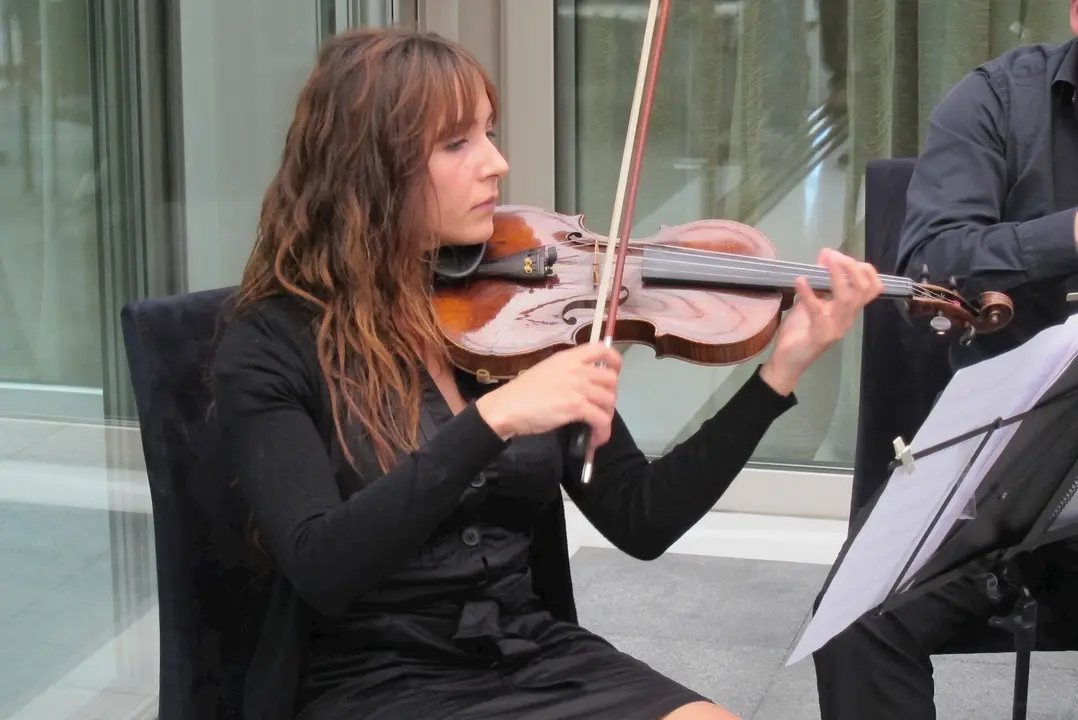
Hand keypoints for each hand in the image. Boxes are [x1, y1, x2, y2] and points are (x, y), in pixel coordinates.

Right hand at [475, 343, 621, 448]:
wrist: (508, 407)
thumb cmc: (523, 391)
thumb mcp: (547, 371)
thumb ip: (567, 372)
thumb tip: (583, 384)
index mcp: (569, 358)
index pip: (602, 349)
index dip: (614, 361)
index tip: (614, 372)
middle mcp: (577, 369)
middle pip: (611, 380)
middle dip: (611, 396)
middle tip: (601, 408)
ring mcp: (578, 387)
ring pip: (609, 400)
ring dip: (607, 416)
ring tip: (598, 426)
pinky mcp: (577, 407)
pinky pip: (601, 419)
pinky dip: (603, 432)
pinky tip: (596, 439)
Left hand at [760, 248, 882, 394]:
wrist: (787, 362)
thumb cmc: (799, 332)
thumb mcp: (810, 303)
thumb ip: (818, 284)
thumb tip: (823, 257)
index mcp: (848, 311)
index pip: (871, 288)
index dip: (862, 269)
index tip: (841, 256)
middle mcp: (847, 318)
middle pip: (864, 290)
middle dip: (852, 268)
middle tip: (834, 255)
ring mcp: (836, 327)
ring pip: (848, 299)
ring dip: (837, 276)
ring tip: (826, 261)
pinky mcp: (821, 335)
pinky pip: (818, 311)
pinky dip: (809, 294)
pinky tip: (800, 281)